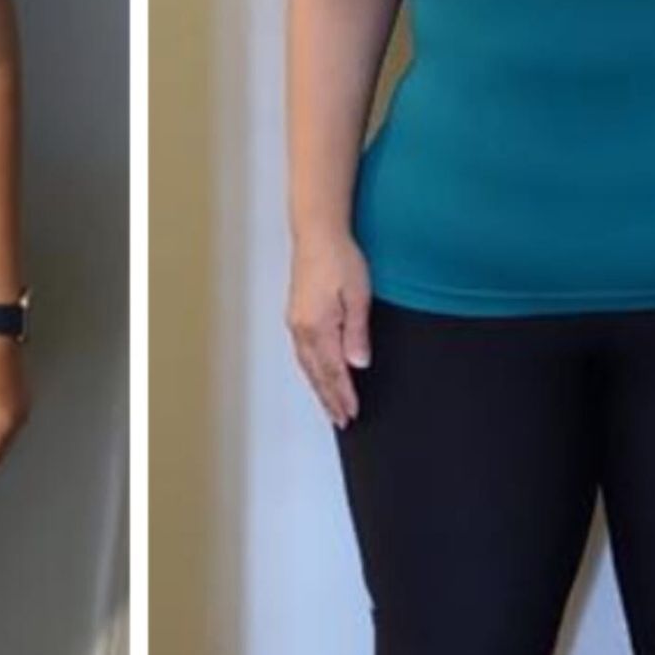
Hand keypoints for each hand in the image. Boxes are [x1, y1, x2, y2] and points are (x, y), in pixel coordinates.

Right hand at [287, 228, 371, 427]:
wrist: (317, 234)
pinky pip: (303, 353)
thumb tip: (358, 364)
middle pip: (317, 374)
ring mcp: (297, 322)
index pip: (333, 371)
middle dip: (330, 399)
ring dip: (320, 388)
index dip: (343, 394)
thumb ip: (356, 332)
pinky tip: (317, 376)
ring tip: (330, 407)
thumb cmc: (339, 258)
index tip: (351, 413)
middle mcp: (302, 329)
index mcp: (318, 327)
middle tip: (341, 421)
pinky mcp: (297, 316)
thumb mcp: (358, 295)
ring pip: (307, 366)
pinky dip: (312, 371)